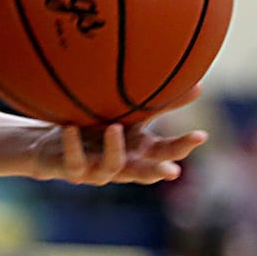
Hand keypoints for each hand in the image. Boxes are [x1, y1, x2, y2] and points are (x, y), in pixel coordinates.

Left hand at [32, 107, 209, 184]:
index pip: (167, 151)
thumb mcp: (130, 114)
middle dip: (159, 171)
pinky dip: (73, 146)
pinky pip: (75, 162)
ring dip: (115, 149)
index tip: (202, 135)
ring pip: (112, 168)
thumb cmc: (98, 128)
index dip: (184, 145)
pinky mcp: (74, 171)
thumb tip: (200, 84)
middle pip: (146, 171)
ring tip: (114, 127)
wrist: (54, 145)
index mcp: (139, 150)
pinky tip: (70, 128)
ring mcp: (99, 170)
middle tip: (173, 171)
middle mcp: (124, 163)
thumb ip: (159, 104)